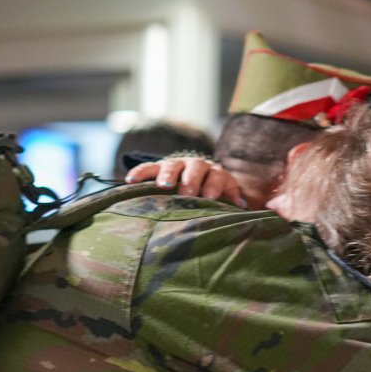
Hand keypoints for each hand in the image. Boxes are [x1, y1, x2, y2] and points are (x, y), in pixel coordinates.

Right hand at [125, 155, 246, 207]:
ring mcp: (176, 165)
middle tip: (187, 193)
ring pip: (171, 165)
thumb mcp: (226, 194)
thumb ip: (232, 198)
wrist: (197, 177)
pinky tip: (130, 181)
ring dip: (167, 174)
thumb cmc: (213, 193)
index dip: (213, 185)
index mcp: (214, 172)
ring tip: (163, 186)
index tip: (210, 196)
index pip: (215, 176)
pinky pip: (147, 168)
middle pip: (194, 168)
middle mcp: (195, 165)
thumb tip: (241, 206)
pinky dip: (139, 173)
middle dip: (190, 180)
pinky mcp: (158, 168)